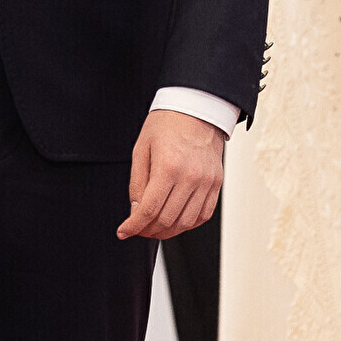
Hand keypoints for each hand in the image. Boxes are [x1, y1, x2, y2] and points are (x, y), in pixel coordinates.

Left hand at [117, 108, 224, 240]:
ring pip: (186, 222)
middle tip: (137, 230)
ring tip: (154, 228)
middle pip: (167, 219)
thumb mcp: (141, 149)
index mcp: (168, 166)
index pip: (149, 209)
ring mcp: (207, 182)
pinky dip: (188, 224)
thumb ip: (137, 183)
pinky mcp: (216, 183)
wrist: (197, 108)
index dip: (133, 226)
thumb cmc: (166, 125)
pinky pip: (203, 214)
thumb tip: (136, 211)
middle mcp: (191, 177)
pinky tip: (175, 221)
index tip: (123, 232)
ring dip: (167, 232)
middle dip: (148, 231)